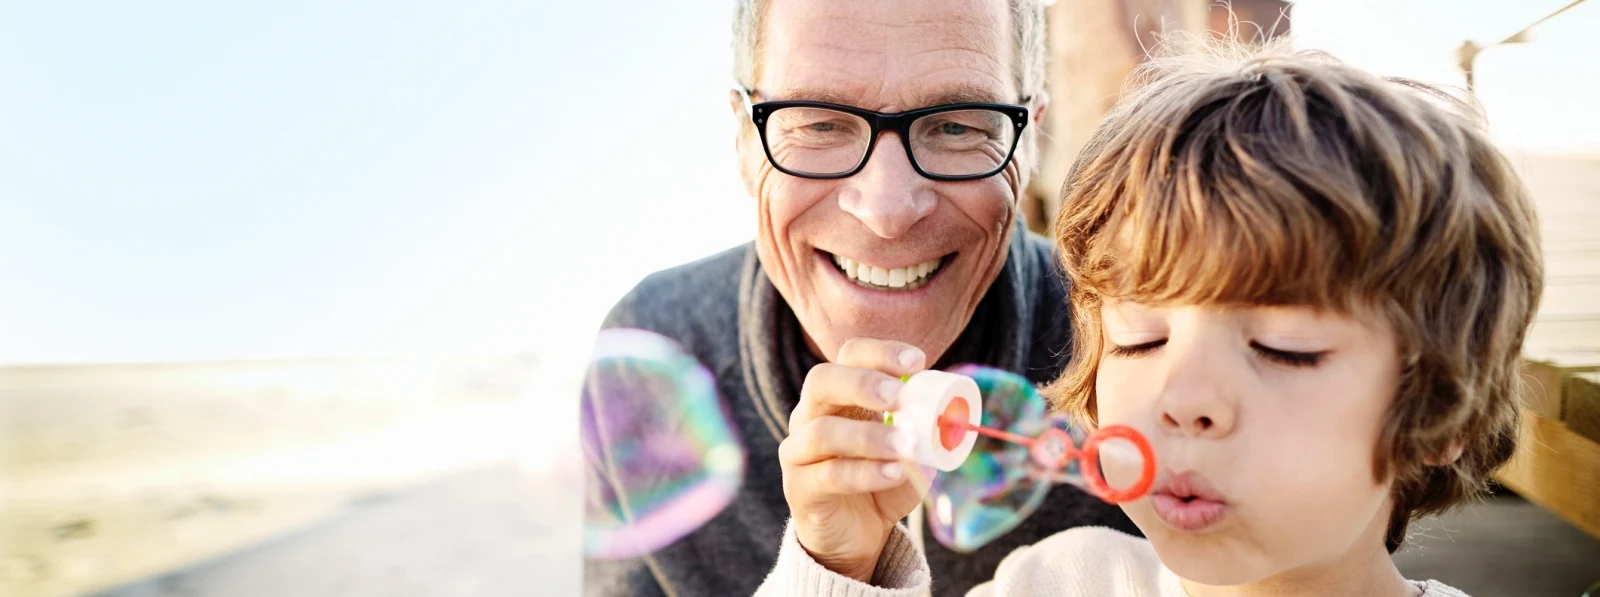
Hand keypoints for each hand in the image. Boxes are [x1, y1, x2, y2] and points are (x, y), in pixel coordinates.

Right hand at [779, 338, 935, 582]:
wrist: (855, 535)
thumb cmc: (881, 481)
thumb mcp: (910, 453)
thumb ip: (925, 433)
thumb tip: (951, 416)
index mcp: (839, 396)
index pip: (849, 356)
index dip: (880, 352)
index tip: (917, 362)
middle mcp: (811, 415)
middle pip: (821, 380)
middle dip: (862, 383)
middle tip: (899, 396)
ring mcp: (799, 451)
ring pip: (822, 431)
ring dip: (868, 436)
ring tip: (905, 446)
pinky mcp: (800, 488)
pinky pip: (828, 475)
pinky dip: (865, 473)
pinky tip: (894, 474)